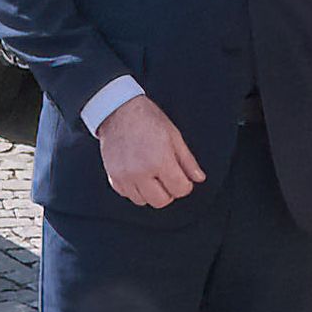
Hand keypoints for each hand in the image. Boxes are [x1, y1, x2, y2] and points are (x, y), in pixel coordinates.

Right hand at [93, 92, 203, 208]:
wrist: (118, 110)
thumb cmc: (146, 118)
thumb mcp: (174, 136)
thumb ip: (187, 160)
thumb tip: (198, 177)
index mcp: (160, 160)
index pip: (179, 189)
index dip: (185, 185)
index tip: (182, 178)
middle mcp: (141, 171)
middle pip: (161, 201)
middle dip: (169, 192)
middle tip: (168, 178)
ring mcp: (125, 176)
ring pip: (143, 201)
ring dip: (150, 192)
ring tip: (151, 175)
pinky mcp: (113, 176)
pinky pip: (127, 195)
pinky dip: (134, 189)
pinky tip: (138, 175)